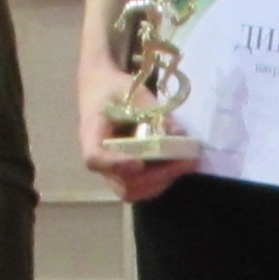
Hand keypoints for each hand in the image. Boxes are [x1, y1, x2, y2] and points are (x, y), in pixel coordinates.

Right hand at [76, 49, 190, 203]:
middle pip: (120, 183)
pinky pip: (140, 188)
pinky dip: (161, 181)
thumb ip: (153, 112)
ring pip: (131, 191)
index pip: (95, 157)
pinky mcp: (124, 173)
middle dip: (155, 177)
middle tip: (184, 162)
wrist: (101, 89)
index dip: (117, 165)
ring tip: (186, 164)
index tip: (140, 163)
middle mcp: (99, 158)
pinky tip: (179, 166)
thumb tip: (179, 134)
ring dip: (161, 182)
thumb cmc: (114, 88)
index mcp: (92, 133)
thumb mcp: (133, 92)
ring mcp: (111, 169)